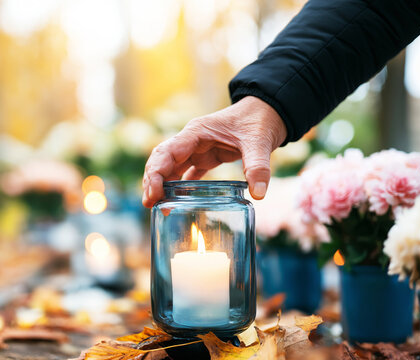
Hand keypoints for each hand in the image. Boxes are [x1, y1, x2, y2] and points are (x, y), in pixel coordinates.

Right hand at [142, 96, 286, 206]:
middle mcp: (192, 141)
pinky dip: (179, 187)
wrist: (269, 110)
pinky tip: (175, 202)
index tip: (154, 193)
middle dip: (152, 181)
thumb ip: (258, 166)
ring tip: (158, 207)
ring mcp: (198, 149)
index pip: (167, 152)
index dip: (156, 173)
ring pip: (171, 167)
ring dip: (162, 185)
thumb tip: (259, 194)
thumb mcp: (260, 142)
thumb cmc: (260, 120)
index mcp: (197, 132)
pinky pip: (187, 172)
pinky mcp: (207, 157)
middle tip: (149, 205)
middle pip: (162, 160)